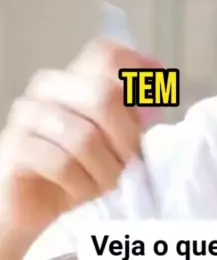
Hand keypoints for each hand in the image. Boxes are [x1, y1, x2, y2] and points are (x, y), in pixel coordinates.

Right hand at [0, 37, 161, 238]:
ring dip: (106, 169)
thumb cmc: (74, 170)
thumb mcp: (111, 143)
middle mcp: (48, 87)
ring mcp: (28, 115)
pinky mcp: (16, 148)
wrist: (29, 205)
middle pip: (102, 95)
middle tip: (130, 162)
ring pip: (84, 137)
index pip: (107, 55)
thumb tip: (153, 105)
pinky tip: (81, 190)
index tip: (157, 96)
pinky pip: (61, 164)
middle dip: (126, 135)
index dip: (138, 70)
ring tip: (108, 183)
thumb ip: (133, 120)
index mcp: (74, 78)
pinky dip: (81, 184)